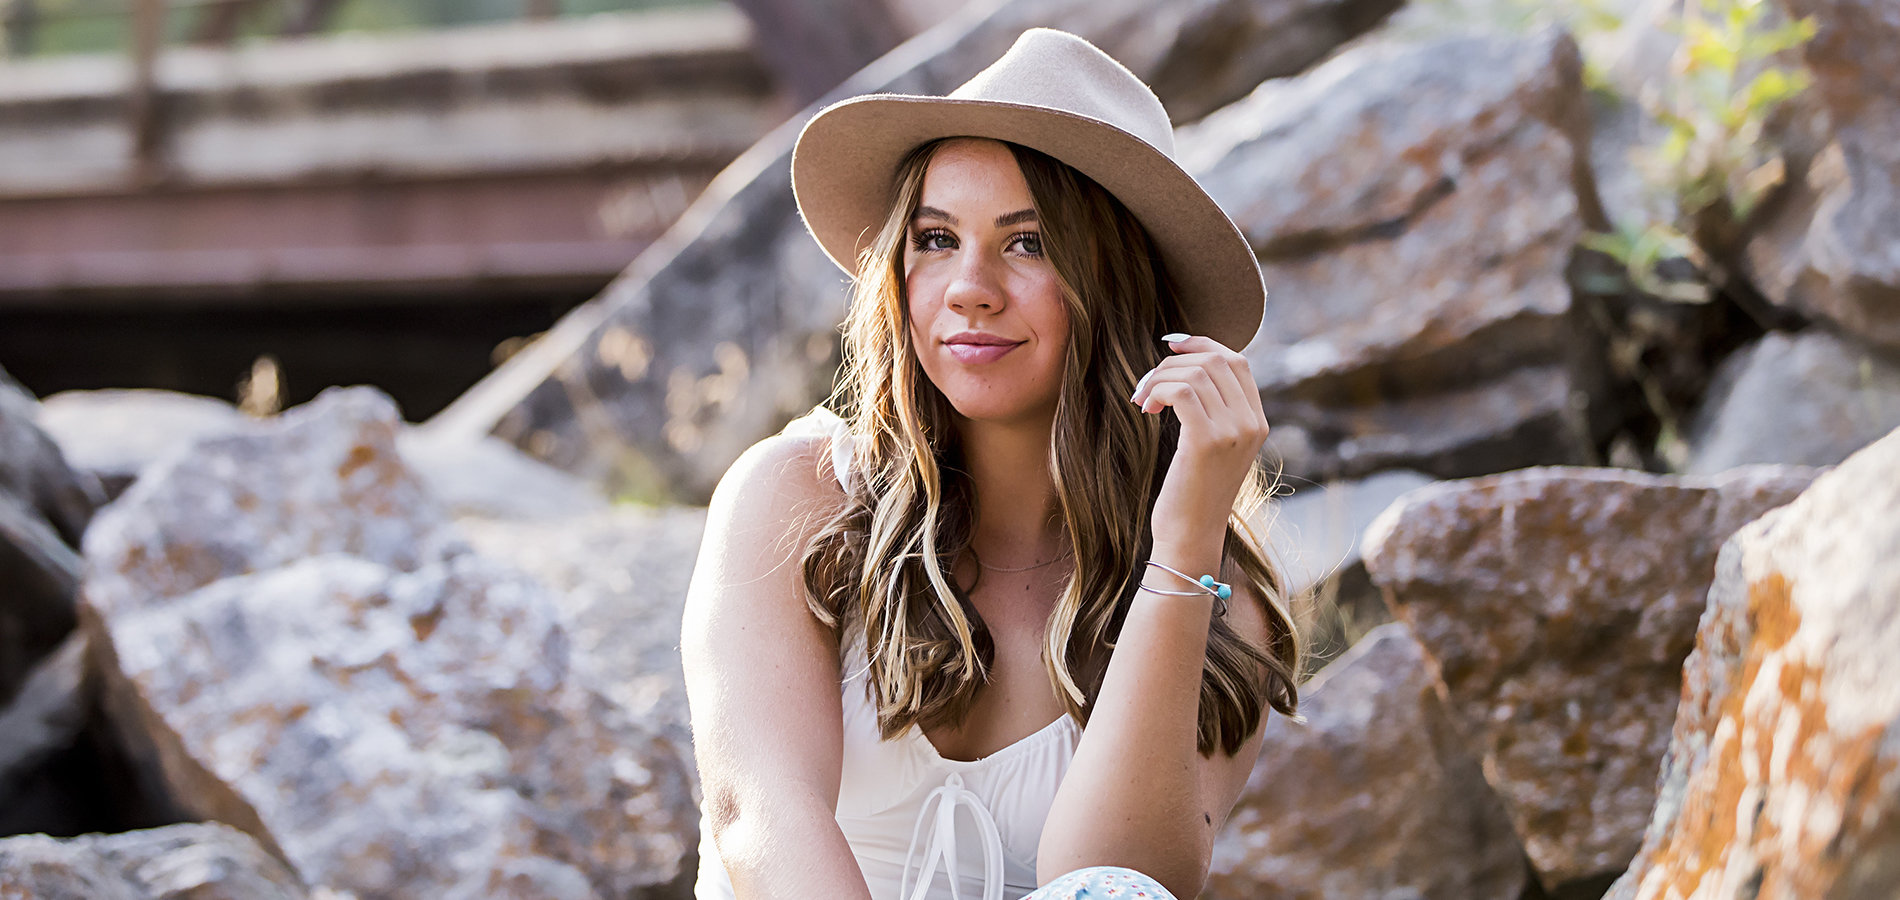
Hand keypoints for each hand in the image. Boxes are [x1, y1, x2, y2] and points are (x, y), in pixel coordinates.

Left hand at [1127, 333, 1268, 553]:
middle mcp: (1252, 424)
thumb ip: (1213, 411)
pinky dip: (1158, 390)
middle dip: (1174, 362)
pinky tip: (1145, 409)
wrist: (1190, 535)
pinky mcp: (1207, 442)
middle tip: (1147, 386)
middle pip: (1216, 360)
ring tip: (1143, 401)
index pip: (1237, 361)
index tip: (1171, 346)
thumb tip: (1188, 367)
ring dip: (1159, 378)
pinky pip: (1182, 391)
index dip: (1203, 344)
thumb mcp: (1212, 447)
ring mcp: (1233, 432)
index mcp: (1257, 422)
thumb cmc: (1192, 492)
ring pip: (1195, 373)